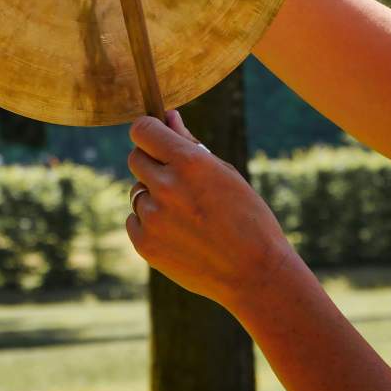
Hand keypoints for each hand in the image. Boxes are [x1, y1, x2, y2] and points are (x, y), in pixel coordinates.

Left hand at [126, 109, 293, 309]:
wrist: (255, 273)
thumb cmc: (247, 216)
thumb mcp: (223, 172)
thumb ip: (189, 143)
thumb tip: (169, 116)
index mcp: (188, 162)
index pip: (142, 130)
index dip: (148, 131)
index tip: (155, 137)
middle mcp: (166, 186)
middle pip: (135, 158)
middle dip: (152, 163)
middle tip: (176, 179)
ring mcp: (153, 217)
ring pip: (137, 191)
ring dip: (154, 196)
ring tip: (187, 215)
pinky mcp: (145, 244)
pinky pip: (135, 220)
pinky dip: (150, 223)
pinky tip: (179, 234)